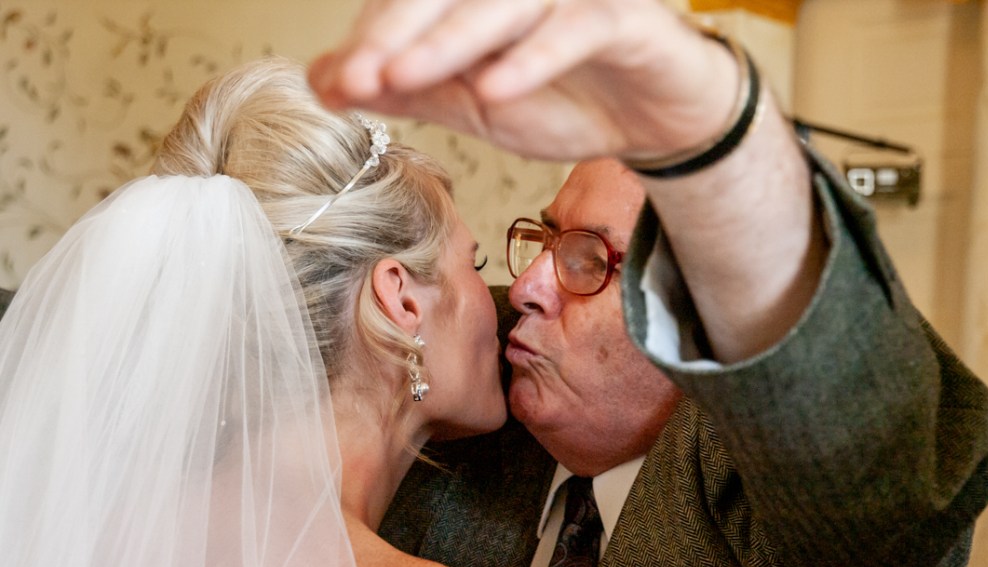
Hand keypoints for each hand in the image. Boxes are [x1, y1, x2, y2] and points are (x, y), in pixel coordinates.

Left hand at [308, 0, 739, 161]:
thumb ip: (408, 88)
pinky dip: (532, 59)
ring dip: (449, 40)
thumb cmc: (564, 97)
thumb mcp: (471, 101)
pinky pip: (574, 29)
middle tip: (358, 74)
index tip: (339, 80)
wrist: (649, 120)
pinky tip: (493, 89)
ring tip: (403, 77)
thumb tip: (325, 81)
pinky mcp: (622, 15)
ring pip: (503, 2)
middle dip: (395, 30)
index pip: (414, 0)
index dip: (373, 36)